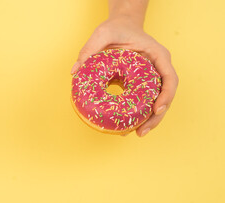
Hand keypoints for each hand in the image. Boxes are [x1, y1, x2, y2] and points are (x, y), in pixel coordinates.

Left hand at [71, 16, 177, 136]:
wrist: (120, 26)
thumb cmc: (115, 28)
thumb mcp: (102, 34)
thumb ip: (89, 50)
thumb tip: (74, 71)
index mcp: (157, 55)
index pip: (169, 77)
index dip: (166, 95)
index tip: (156, 109)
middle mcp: (158, 67)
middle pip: (165, 95)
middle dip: (156, 116)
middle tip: (141, 132)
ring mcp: (152, 77)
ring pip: (156, 101)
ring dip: (149, 120)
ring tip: (136, 134)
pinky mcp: (142, 84)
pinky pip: (144, 101)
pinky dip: (138, 114)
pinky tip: (127, 126)